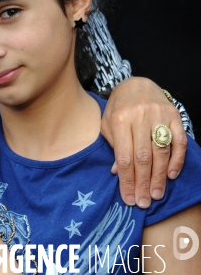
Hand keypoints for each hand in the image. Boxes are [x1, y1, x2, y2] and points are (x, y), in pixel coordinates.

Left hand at [101, 77, 186, 208]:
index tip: (128, 198)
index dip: (127, 180)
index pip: (124, 156)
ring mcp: (159, 115)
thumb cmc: (119, 108)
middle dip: (143, 183)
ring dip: (159, 177)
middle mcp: (139, 117)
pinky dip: (176, 160)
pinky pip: (179, 142)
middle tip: (144, 202)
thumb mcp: (108, 124)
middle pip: (143, 157)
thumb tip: (117, 173)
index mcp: (119, 119)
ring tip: (156, 194)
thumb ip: (113, 147)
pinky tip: (171, 175)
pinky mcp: (174, 115)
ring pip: (161, 152)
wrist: (137, 85)